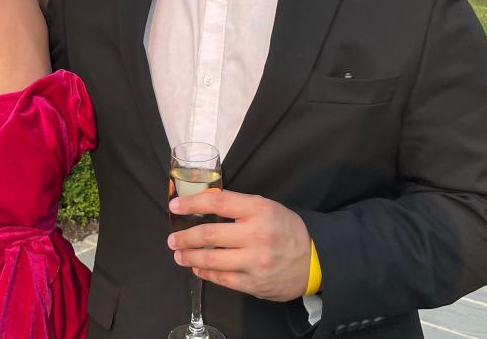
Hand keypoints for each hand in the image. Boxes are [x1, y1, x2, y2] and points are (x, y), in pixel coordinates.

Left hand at [167, 190, 311, 301]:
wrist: (314, 260)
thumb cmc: (284, 228)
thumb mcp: (265, 207)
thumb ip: (236, 206)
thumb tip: (201, 203)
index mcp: (258, 209)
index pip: (217, 202)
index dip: (192, 203)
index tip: (174, 207)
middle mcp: (256, 235)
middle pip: (209, 234)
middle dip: (185, 237)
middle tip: (172, 239)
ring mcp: (255, 261)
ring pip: (211, 260)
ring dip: (189, 257)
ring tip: (179, 255)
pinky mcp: (255, 283)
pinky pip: (222, 279)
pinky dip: (205, 273)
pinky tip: (197, 268)